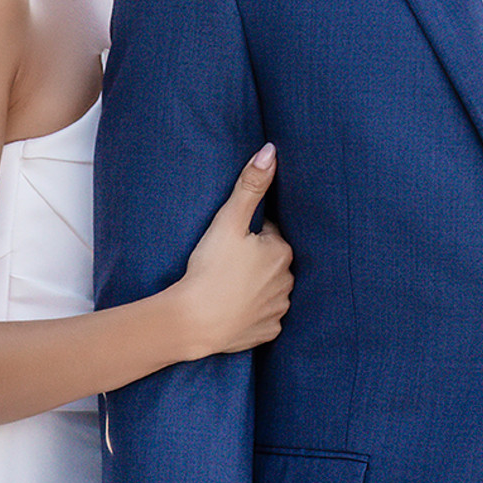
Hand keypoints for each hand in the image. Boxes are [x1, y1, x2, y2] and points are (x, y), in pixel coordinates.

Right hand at [174, 147, 292, 359]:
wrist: (193, 322)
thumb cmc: (210, 268)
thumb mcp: (228, 221)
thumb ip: (250, 185)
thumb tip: (271, 150)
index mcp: (282, 251)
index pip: (269, 234)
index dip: (247, 236)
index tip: (228, 243)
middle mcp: (288, 281)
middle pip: (271, 262)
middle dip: (254, 260)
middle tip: (225, 264)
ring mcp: (279, 309)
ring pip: (269, 289)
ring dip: (254, 286)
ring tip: (228, 286)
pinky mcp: (269, 332)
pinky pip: (264, 317)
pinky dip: (251, 313)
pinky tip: (233, 309)